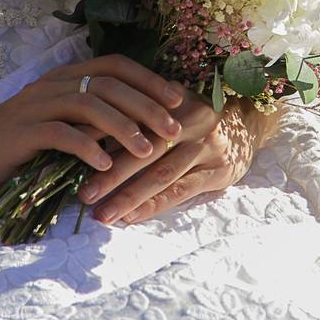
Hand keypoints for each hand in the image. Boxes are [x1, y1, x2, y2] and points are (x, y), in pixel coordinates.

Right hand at [0, 55, 183, 193]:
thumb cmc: (14, 143)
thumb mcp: (58, 124)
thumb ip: (89, 119)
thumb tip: (139, 125)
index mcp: (63, 78)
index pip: (114, 65)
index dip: (148, 79)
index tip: (178, 99)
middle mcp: (51, 85)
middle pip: (108, 83)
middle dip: (146, 105)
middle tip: (173, 129)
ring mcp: (34, 106)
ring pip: (88, 104)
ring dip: (123, 127)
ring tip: (146, 150)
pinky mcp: (19, 133)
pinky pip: (59, 134)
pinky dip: (86, 147)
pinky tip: (104, 166)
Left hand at [77, 92, 274, 224]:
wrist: (248, 122)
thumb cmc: (194, 115)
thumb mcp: (168, 104)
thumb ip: (136, 114)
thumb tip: (83, 129)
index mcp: (172, 101)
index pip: (131, 118)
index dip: (100, 136)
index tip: (71, 153)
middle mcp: (192, 121)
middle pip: (144, 150)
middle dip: (111, 174)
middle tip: (83, 195)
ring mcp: (207, 147)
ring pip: (162, 174)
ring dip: (129, 196)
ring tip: (102, 215)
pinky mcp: (219, 171)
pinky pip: (181, 191)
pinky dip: (154, 205)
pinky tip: (132, 217)